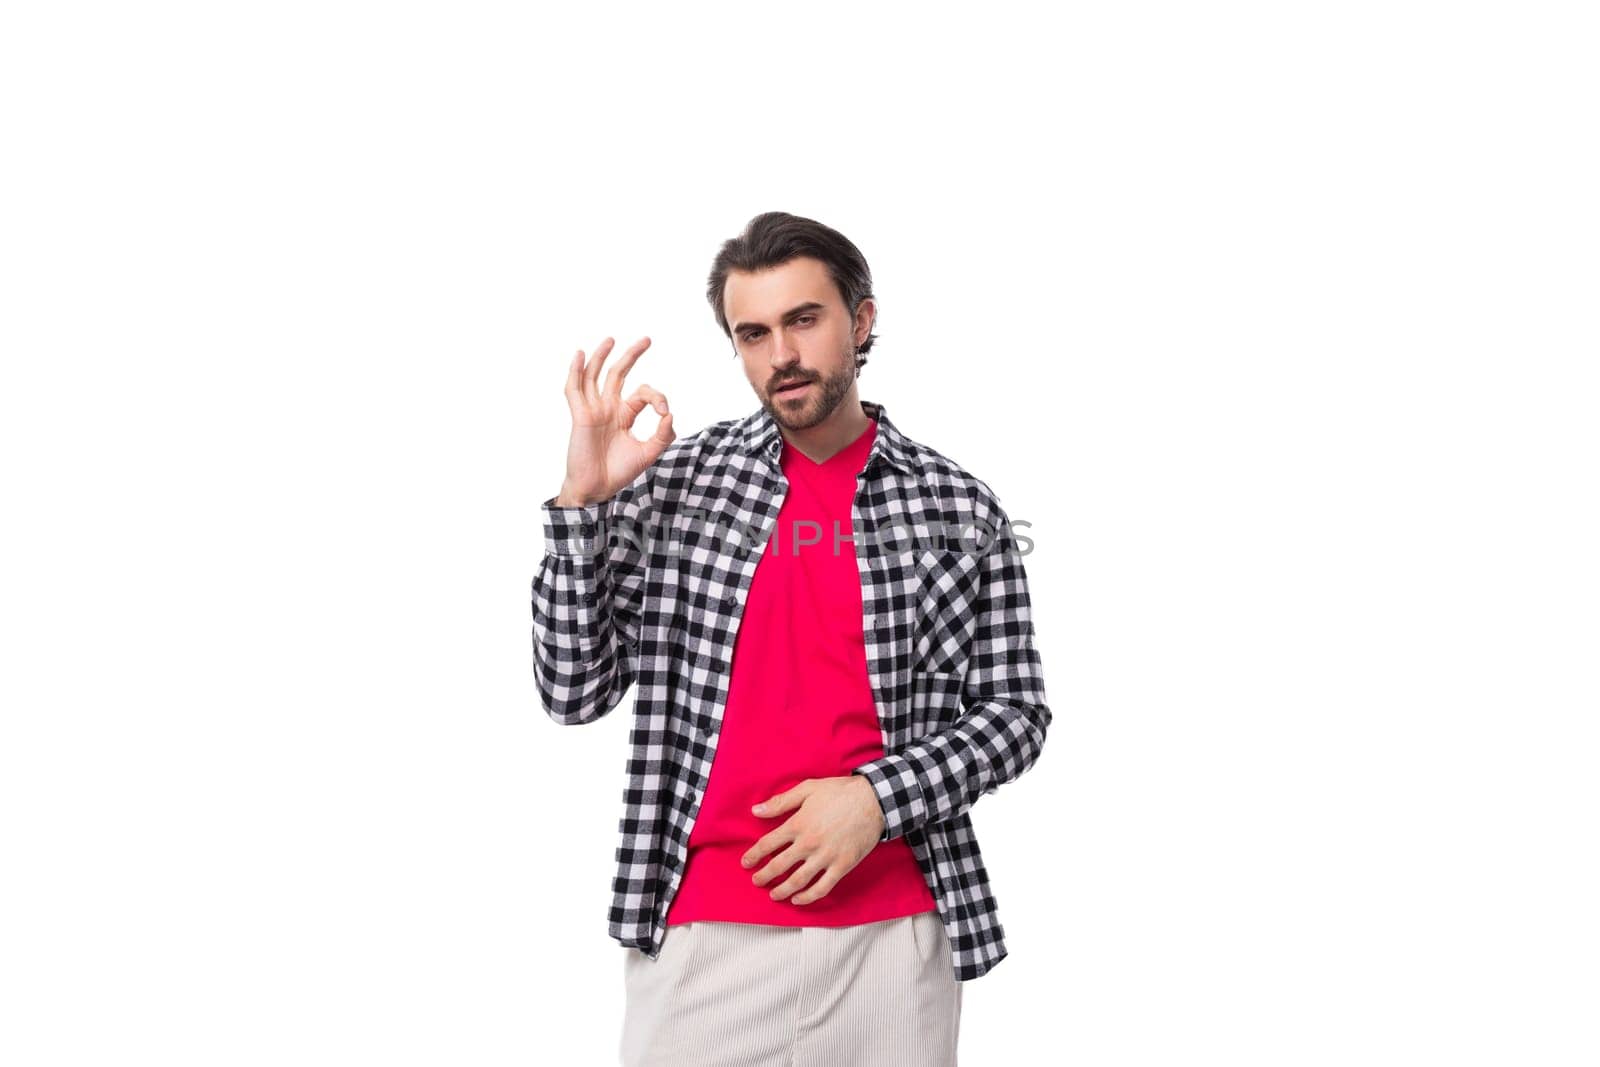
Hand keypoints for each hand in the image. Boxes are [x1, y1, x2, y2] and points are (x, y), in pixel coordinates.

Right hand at [554, 336, 674, 505]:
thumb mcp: (648, 453)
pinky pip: (574, 390)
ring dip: (602, 357)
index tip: (665, 413)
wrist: (598, 489)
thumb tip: (670, 415)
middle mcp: (608, 408)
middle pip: (618, 374)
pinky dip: (575, 371)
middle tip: (647, 339)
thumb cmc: (619, 472)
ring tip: (611, 339)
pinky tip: (580, 355)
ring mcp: (594, 410)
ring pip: (595, 376)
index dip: (657, 398)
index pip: (643, 393)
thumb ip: (663, 435)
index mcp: (624, 415)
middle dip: (632, 356)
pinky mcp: (581, 416)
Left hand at [741, 776, 885, 904]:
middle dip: (764, 876)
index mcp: (798, 824)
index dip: (754, 855)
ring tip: (773, 894)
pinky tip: (798, 899)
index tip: (746, 863)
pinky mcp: (842, 866)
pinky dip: (808, 897)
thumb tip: (756, 810)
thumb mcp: (807, 789)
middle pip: (779, 866)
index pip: (768, 844)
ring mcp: (826, 857)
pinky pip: (822, 887)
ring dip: (782, 890)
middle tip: (756, 881)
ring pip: (797, 881)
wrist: (874, 800)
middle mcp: (809, 843)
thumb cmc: (840, 792)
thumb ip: (781, 802)